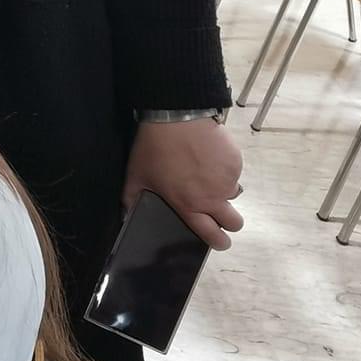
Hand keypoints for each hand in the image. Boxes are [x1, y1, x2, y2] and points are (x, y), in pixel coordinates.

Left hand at [124, 117, 243, 249]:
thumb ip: (130, 199)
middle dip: (229, 222)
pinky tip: (208, 158)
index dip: (218, 242)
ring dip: (224, 191)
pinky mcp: (235, 162)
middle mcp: (214, 197)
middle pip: (235, 223)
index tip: (219, 242)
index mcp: (190, 205)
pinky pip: (234, 173)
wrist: (176, 118)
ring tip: (205, 176)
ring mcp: (228, 179)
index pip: (212, 235)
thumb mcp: (136, 176)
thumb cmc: (153, 149)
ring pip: (234, 194)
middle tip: (218, 213)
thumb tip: (125, 215)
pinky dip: (224, 170)